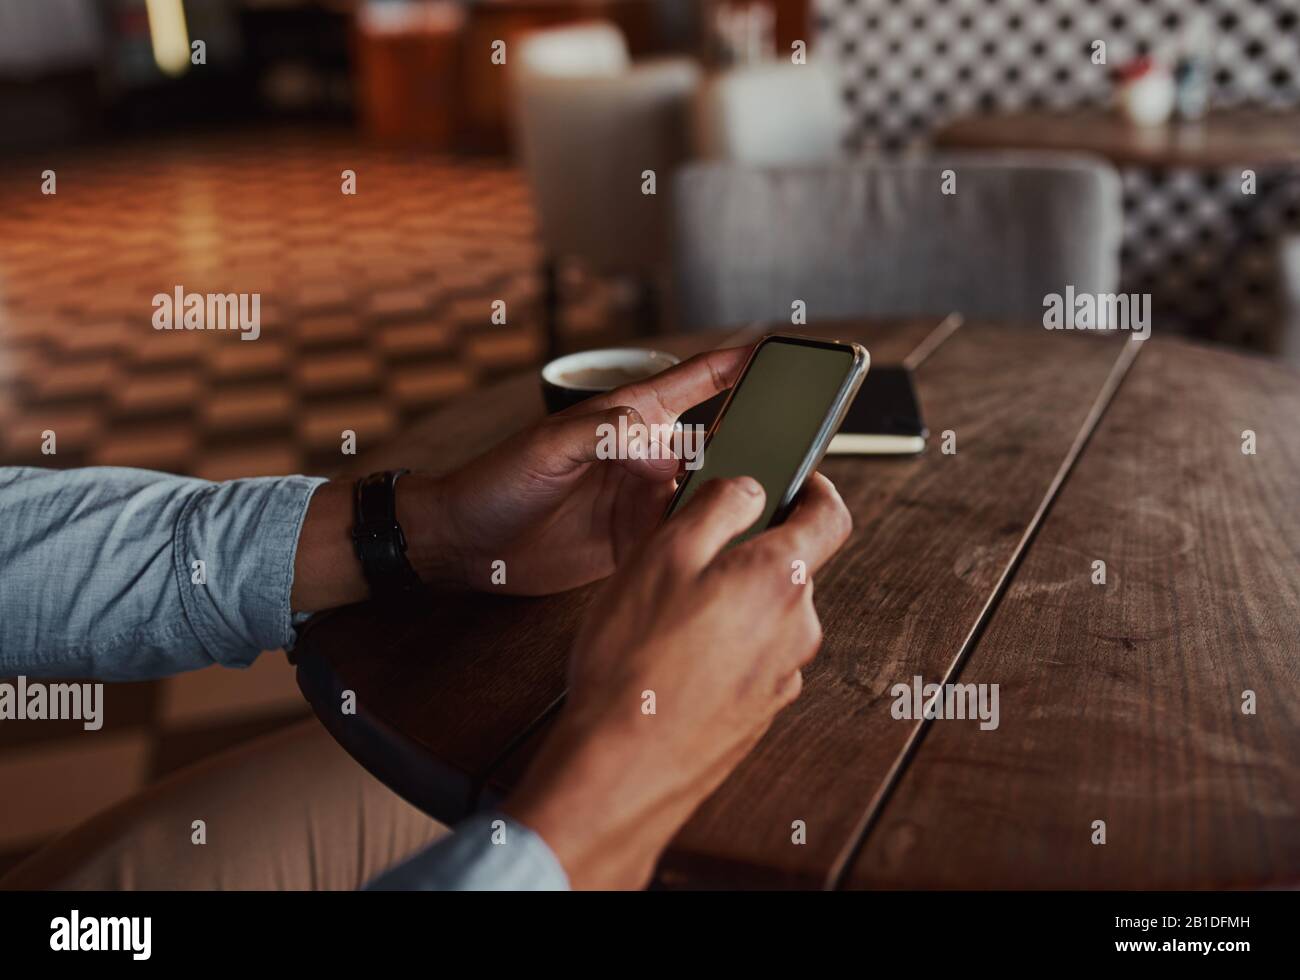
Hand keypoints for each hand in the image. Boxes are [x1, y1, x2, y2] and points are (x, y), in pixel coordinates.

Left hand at [403, 347, 751, 594]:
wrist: (464, 544)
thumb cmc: (496, 480)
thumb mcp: (547, 446)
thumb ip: (605, 435)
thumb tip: (664, 448)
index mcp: (628, 418)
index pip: (696, 382)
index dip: (739, 364)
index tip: (782, 352)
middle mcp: (644, 457)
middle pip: (716, 443)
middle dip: (755, 443)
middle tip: (795, 451)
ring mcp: (642, 500)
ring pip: (706, 494)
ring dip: (732, 499)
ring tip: (766, 506)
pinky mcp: (635, 542)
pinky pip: (682, 537)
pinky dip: (704, 541)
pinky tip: (724, 547)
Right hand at [502, 472, 851, 888]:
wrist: (621, 768)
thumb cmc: (635, 662)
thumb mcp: (662, 554)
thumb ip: (717, 507)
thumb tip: (749, 488)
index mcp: (780, 577)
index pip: (832, 517)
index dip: (816, 489)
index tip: (795, 481)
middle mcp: (796, 627)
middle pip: (791, 566)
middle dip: (748, 550)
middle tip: (689, 550)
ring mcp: (781, 674)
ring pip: (767, 614)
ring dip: (731, 600)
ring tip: (667, 612)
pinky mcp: (759, 710)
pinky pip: (751, 657)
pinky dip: (723, 645)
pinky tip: (671, 657)